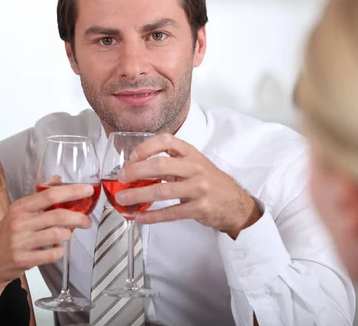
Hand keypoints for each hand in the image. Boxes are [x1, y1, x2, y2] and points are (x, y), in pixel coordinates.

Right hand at [0, 184, 93, 283]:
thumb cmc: (5, 236)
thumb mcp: (18, 212)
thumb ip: (39, 196)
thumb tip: (58, 180)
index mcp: (20, 207)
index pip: (50, 194)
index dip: (72, 191)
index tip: (87, 190)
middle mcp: (20, 222)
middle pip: (59, 215)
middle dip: (78, 217)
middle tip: (87, 220)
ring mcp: (21, 241)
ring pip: (58, 235)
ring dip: (68, 235)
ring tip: (66, 235)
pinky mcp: (25, 259)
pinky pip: (53, 254)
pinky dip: (59, 250)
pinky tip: (55, 248)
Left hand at [115, 133, 261, 238]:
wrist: (235, 203)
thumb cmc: (210, 182)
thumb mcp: (193, 164)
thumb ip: (170, 163)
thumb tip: (136, 168)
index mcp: (191, 153)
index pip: (166, 141)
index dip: (145, 147)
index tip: (132, 157)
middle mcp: (195, 168)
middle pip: (159, 165)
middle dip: (135, 172)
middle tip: (121, 178)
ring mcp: (198, 188)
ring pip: (162, 191)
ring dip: (138, 195)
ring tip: (123, 198)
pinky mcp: (199, 208)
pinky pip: (170, 212)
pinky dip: (152, 216)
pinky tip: (140, 217)